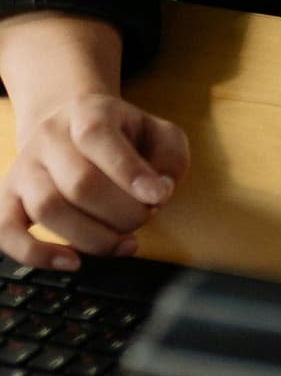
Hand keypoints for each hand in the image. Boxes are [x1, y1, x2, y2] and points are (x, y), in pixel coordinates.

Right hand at [0, 91, 185, 267]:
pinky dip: (36, 254)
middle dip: (122, 212)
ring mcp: (23, 170)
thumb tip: (159, 191)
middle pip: (79, 183)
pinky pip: (5, 232)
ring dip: (93, 237)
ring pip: (47, 209)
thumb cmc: (121, 136)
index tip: (158, 197)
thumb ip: (169, 156)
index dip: (130, 172)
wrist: (67, 125)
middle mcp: (48, 140)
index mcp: (88, 114)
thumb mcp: (158, 131)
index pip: (98, 138)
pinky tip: (71, 262)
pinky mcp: (7, 200)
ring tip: (125, 242)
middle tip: (146, 217)